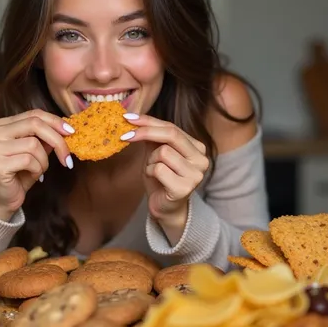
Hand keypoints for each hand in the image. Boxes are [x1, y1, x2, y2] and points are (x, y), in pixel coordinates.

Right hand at [0, 109, 73, 220]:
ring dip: (44, 161)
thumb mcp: (37, 152)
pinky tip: (31, 176)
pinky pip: (28, 161)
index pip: (33, 114)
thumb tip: (66, 128)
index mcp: (3, 125)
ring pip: (33, 145)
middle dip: (56, 140)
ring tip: (39, 170)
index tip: (71, 132)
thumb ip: (46, 138)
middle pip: (34, 124)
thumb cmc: (21, 174)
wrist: (5, 199)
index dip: (55, 121)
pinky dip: (37, 170)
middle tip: (67, 157)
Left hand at [121, 113, 208, 229]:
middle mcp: (201, 159)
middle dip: (145, 132)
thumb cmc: (161, 179)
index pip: (172, 127)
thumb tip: (134, 117)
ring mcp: (195, 174)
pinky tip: (156, 180)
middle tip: (125, 135)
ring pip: (163, 152)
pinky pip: (159, 169)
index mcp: (197, 147)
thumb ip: (152, 136)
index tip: (128, 118)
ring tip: (153, 171)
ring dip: (150, 161)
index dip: (148, 121)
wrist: (166, 209)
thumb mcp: (155, 153)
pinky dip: (151, 172)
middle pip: (171, 134)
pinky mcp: (185, 188)